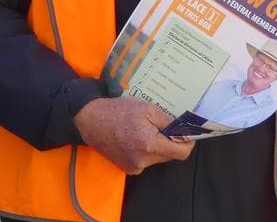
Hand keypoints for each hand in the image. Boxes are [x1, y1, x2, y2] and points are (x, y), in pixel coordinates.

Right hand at [73, 97, 192, 173]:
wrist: (89, 120)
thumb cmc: (117, 111)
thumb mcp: (147, 108)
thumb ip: (169, 121)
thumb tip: (185, 130)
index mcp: (150, 145)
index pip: (182, 152)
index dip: (187, 142)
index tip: (183, 132)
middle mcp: (143, 161)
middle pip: (170, 155)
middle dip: (170, 142)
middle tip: (161, 126)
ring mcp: (134, 167)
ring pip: (158, 158)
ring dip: (157, 146)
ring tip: (144, 130)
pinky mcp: (127, 168)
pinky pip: (145, 161)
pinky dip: (145, 151)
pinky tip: (134, 138)